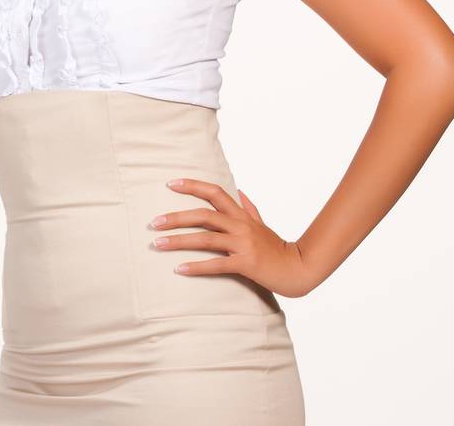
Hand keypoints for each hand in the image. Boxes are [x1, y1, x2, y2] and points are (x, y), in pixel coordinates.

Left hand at [152, 180, 320, 297]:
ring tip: (157, 244)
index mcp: (241, 216)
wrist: (300, 269)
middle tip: (153, 223)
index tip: (170, 184)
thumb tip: (240, 191)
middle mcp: (240, 226)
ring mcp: (243, 245)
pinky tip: (179, 269)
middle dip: (175, 217)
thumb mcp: (263, 225)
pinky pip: (216, 265)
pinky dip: (197, 267)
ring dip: (178, 241)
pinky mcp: (246, 264)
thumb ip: (249, 208)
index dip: (192, 186)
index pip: (215, 193)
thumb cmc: (277, 248)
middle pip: (203, 215)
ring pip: (205, 239)